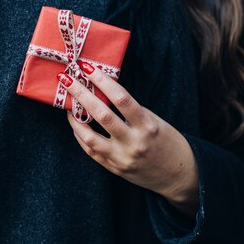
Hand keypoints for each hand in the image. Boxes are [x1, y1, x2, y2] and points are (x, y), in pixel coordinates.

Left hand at [57, 61, 199, 216]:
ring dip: (74, 118)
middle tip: (65, 78)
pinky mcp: (114, 168)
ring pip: (90, 136)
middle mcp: (134, 142)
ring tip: (66, 104)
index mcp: (147, 125)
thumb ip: (131, 110)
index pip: (121, 98)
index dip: (102, 80)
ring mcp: (122, 158)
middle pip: (101, 115)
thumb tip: (103, 91)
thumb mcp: (155, 121)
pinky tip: (75, 123)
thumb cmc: (167, 141)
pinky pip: (91, 150)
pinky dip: (80, 135)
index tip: (87, 67)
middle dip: (80, 94)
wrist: (177, 176)